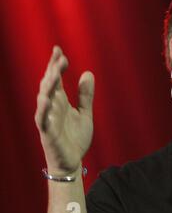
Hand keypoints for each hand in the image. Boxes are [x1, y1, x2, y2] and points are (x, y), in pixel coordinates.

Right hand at [34, 46, 94, 175]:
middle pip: (49, 85)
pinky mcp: (48, 133)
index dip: (55, 65)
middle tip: (60, 56)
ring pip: (44, 99)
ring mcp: (48, 120)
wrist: (73, 162)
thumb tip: (88, 73)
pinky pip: (43, 119)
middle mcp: (52, 108)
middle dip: (53, 71)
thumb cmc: (75, 138)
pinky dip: (44, 109)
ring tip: (54, 73)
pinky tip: (47, 98)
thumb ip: (85, 95)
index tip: (58, 50)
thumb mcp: (85, 113)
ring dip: (48, 86)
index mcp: (60, 102)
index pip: (55, 79)